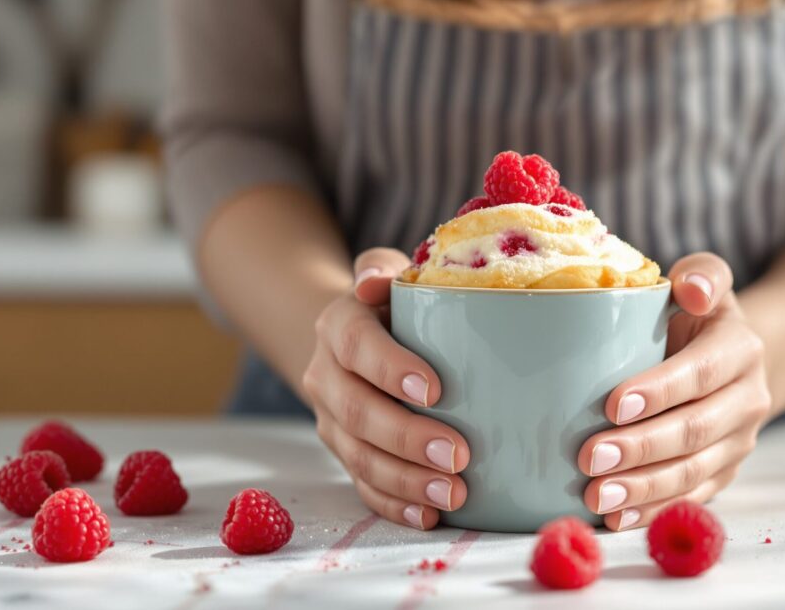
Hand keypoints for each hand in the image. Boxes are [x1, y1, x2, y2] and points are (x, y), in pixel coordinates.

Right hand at [304, 248, 470, 529]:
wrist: (358, 338)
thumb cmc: (397, 304)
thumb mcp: (394, 276)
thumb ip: (389, 270)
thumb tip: (377, 280)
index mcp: (339, 324)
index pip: (357, 345)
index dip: (390, 367)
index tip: (435, 390)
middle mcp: (326, 374)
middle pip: (358, 412)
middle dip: (407, 438)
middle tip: (457, 455)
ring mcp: (331, 420)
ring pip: (359, 457)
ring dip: (405, 480)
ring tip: (453, 493)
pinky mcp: (344, 453)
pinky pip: (362, 486)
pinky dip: (394, 504)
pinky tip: (428, 515)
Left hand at [577, 253, 770, 529]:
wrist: (734, 358)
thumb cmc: (698, 316)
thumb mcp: (706, 282)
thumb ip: (702, 274)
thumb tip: (689, 286)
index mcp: (740, 349)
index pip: (699, 374)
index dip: (659, 392)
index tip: (611, 404)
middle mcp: (747, 400)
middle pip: (695, 431)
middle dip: (640, 449)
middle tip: (589, 457)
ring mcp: (738, 443)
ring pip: (692, 473)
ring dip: (643, 489)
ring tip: (596, 497)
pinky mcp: (723, 474)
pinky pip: (690, 499)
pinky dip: (652, 513)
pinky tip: (616, 520)